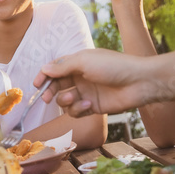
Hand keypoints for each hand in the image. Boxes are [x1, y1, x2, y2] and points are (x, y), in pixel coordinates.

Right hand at [36, 49, 158, 115]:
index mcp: (77, 62)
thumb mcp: (84, 61)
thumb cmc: (113, 66)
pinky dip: (78, 110)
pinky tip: (88, 105)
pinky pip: (76, 111)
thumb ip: (63, 67)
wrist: (138, 83)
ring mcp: (86, 93)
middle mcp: (80, 77)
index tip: (36, 84)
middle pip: (57, 85)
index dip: (44, 76)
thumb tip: (44, 69)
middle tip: (46, 97)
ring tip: (74, 99)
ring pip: (65, 101)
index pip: (55, 69)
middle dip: (50, 91)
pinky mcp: (93, 107)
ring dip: (65, 101)